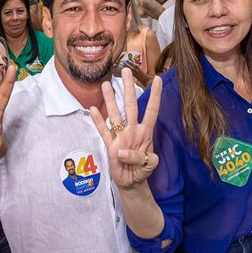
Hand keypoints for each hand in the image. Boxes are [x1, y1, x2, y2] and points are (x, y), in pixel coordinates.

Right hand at [90, 68, 161, 188]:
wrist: (132, 182)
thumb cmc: (143, 170)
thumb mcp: (149, 165)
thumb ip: (140, 158)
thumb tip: (121, 151)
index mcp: (146, 132)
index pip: (152, 110)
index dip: (155, 95)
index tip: (158, 78)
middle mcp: (133, 130)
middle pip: (131, 105)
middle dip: (129, 88)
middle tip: (125, 70)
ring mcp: (120, 136)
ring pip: (115, 114)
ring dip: (111, 100)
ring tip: (106, 84)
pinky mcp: (110, 145)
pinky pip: (103, 131)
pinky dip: (98, 121)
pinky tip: (93, 109)